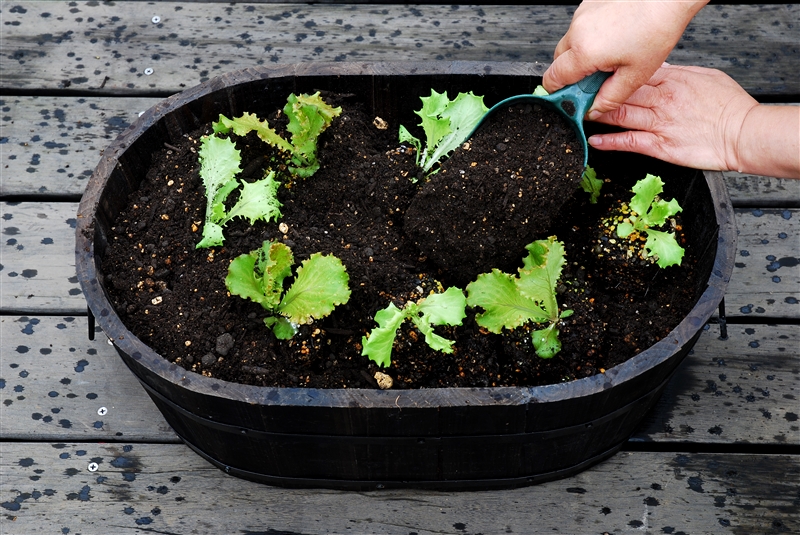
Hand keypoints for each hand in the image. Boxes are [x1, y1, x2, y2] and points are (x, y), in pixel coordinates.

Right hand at [543, 0, 707, 117]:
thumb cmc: (657, 27)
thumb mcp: (635, 75)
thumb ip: (609, 98)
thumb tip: (594, 110)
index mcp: (584, 51)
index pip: (552, 80)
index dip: (558, 94)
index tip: (571, 101)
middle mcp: (577, 30)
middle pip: (558, 63)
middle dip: (572, 75)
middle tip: (596, 81)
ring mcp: (581, 14)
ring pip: (570, 45)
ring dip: (582, 55)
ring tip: (611, 55)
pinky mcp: (588, 4)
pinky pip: (580, 28)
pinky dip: (591, 38)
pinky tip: (613, 39)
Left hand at [587, 64, 799, 178]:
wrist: (743, 134)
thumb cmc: (729, 107)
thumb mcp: (705, 77)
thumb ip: (678, 72)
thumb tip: (659, 66)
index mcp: (672, 80)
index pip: (633, 74)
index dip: (610, 75)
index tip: (595, 77)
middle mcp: (662, 100)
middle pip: (621, 93)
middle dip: (596, 93)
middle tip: (577, 95)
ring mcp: (659, 123)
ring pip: (620, 114)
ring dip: (597, 115)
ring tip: (579, 115)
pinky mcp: (660, 145)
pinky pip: (628, 142)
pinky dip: (608, 141)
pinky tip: (594, 140)